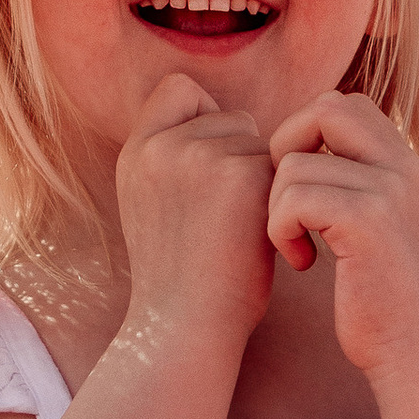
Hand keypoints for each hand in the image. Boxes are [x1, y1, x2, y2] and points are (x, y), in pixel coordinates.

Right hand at [114, 73, 275, 351]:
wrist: (185, 329)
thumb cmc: (181, 279)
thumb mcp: (154, 205)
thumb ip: (175, 158)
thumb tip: (230, 121)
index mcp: (136, 152)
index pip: (179, 89)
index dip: (205, 119)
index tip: (211, 173)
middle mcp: (161, 146)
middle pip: (231, 118)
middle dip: (240, 161)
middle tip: (226, 223)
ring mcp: (199, 156)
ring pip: (261, 143)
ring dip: (263, 183)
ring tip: (241, 235)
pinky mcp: (241, 174)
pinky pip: (282, 167)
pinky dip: (281, 203)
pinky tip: (266, 242)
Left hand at [266, 95, 418, 385]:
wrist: (417, 352)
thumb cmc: (386, 300)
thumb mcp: (380, 227)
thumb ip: (358, 184)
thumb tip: (304, 152)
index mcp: (407, 164)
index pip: (346, 104)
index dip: (306, 132)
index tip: (301, 186)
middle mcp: (404, 168)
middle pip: (325, 109)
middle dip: (286, 147)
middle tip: (287, 201)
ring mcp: (390, 191)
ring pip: (295, 164)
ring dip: (278, 208)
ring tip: (296, 247)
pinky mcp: (368, 222)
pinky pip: (294, 199)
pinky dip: (281, 230)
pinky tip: (301, 262)